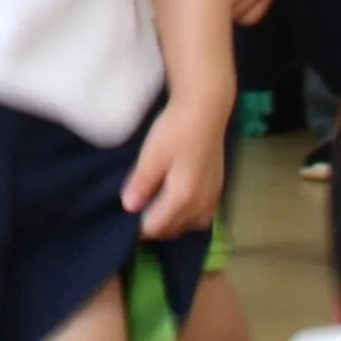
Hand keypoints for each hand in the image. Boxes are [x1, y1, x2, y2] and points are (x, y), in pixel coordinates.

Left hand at [122, 95, 224, 239]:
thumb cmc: (176, 129)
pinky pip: (201, 217)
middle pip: (172, 230)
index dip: (136, 228)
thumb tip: (129, 208)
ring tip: (153, 208)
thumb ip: (141, 183)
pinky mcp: (218, 190)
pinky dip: (186, 216)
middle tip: (135, 212)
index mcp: (183, 197)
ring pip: (188, 226)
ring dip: (170, 223)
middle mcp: (201, 204)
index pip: (155, 227)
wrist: (206, 110)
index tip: (122, 221)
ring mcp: (213, 198)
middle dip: (152, 227)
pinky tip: (176, 203)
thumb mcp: (152, 155)